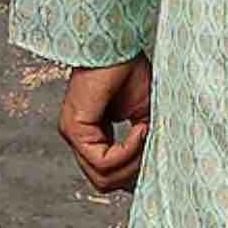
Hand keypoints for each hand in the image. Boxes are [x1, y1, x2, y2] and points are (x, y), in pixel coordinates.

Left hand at [57, 51, 152, 192]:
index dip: (132, 172)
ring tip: (146, 134)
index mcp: (92, 135)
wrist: (116, 45)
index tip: (154, 161)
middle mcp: (79, 139)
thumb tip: (152, 165)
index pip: (107, 173)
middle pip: (104, 182)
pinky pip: (103, 160)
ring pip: (103, 177)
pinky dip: (127, 150)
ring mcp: (74, 136)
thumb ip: (142, 141)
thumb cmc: (128, 70)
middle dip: (134, 171)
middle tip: (152, 147)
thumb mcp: (142, 113)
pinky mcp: (75, 130)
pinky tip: (140, 129)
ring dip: (132, 161)